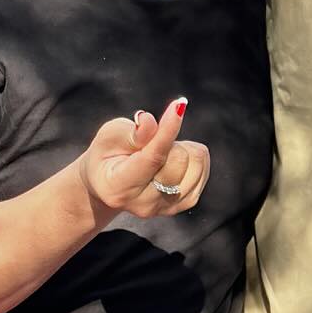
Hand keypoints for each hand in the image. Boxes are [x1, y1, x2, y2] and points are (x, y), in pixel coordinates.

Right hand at [79, 98, 211, 218]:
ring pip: (196, 162)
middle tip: (149, 143)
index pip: (152, 158)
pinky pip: (203, 167)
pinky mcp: (185, 203)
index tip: (178, 105)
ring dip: (181, 147)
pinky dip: (191, 156)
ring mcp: (167, 207)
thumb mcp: (109, 137)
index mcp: (120, 187)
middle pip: (178, 159)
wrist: (111, 184)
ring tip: (159, 153)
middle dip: (168, 139)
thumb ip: (130, 132)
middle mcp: (145, 204)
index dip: (167, 130)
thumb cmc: (107, 154)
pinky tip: (172, 160)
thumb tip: (150, 122)